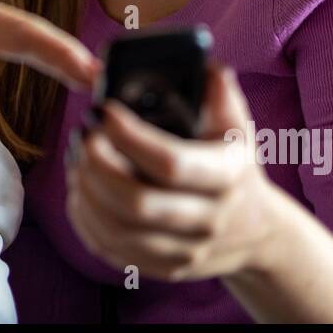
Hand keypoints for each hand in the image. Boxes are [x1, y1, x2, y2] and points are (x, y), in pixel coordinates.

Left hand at [66, 61, 285, 282]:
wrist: (255, 230)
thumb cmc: (234, 166)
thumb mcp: (237, 127)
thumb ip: (218, 93)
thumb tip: (202, 63)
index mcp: (227, 175)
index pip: (169, 162)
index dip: (129, 136)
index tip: (104, 111)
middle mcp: (210, 217)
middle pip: (137, 202)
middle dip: (97, 168)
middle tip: (82, 139)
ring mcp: (188, 250)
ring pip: (119, 231)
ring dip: (86, 194)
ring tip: (76, 164)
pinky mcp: (165, 269)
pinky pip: (114, 251)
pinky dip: (87, 222)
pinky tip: (81, 194)